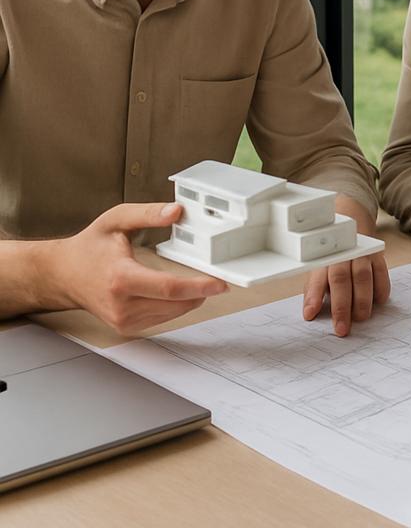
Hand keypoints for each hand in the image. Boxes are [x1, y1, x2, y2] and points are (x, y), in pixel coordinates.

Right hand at [44, 202, 227, 333]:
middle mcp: (121, 304)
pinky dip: (176, 305)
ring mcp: (123, 320)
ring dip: (191, 299)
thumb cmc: (89, 247)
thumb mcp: (116, 220)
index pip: (168, 288)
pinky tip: (179, 291)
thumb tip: (176, 211)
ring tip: (200, 282)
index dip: (199, 286)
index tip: (220, 283)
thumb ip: (148, 213)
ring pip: (172, 313)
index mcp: (121, 278)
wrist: (63, 275)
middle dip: (202, 292)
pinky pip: (162, 318)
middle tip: (220, 279)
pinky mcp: (126, 327)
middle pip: (175, 304)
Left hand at [302, 199, 389, 335]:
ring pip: (363, 276)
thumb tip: (310, 313)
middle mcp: (342, 254)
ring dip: (362, 300)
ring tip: (361, 318)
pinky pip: (382, 271)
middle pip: (341, 279)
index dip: (313, 297)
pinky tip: (379, 302)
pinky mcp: (378, 254)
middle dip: (341, 306)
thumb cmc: (332, 250)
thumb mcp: (319, 265)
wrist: (352, 215)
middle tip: (341, 329)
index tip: (310, 315)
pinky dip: (381, 288)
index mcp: (323, 257)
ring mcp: (361, 252)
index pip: (318, 278)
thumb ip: (315, 288)